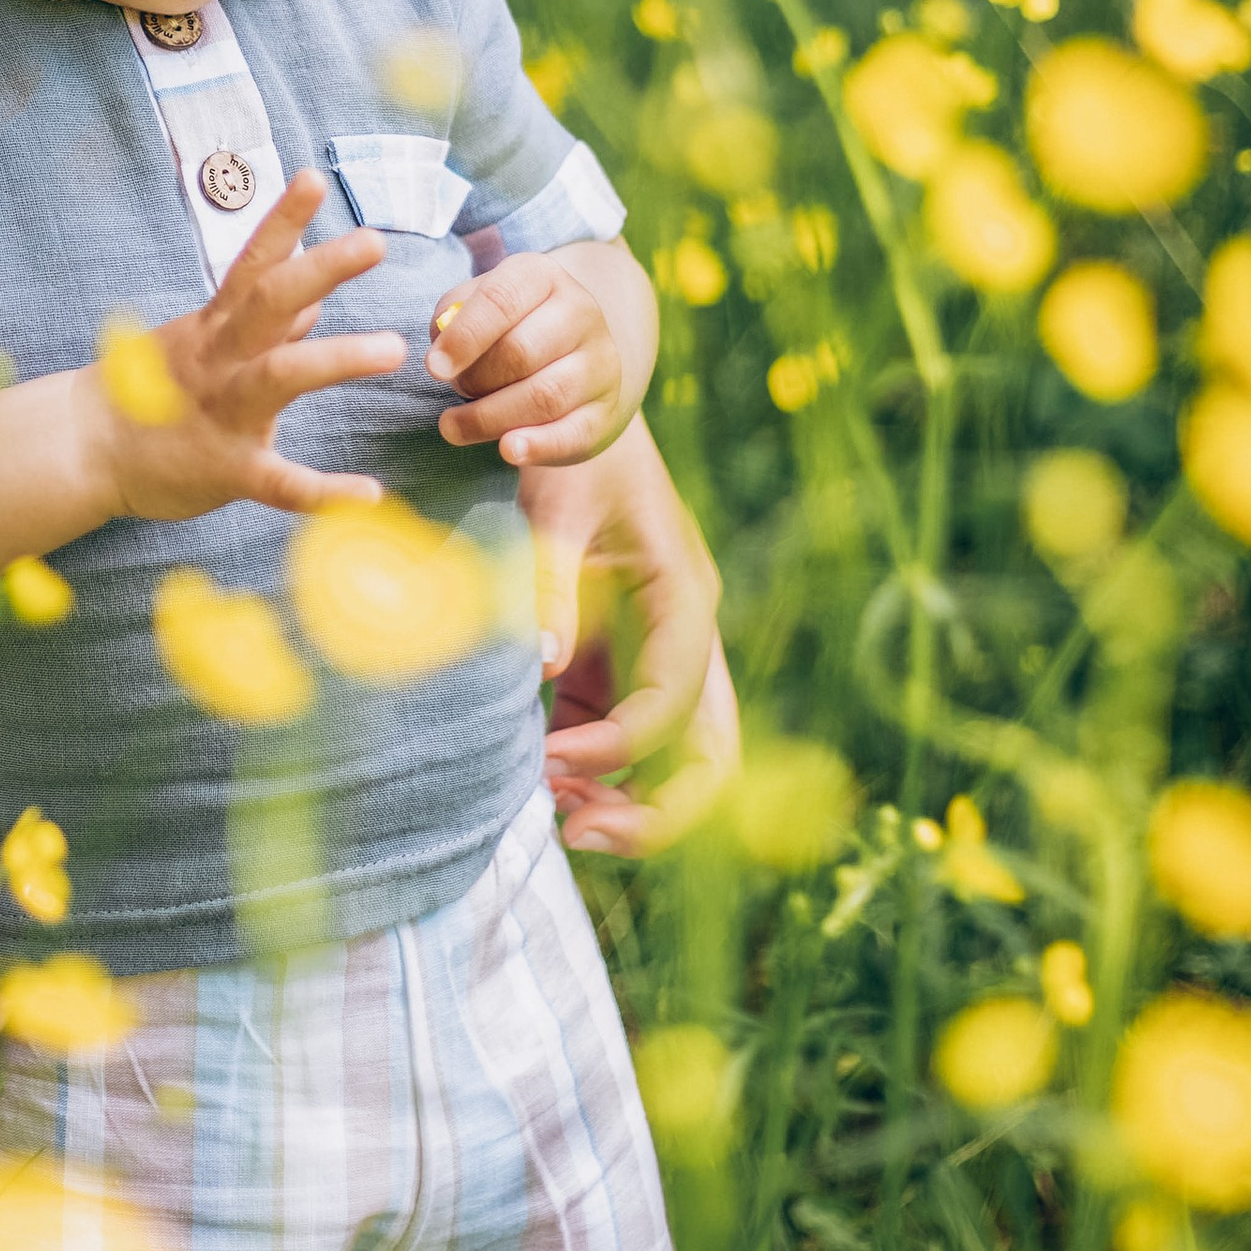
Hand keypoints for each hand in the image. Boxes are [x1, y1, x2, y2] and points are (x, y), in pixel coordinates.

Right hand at [101, 170, 406, 521]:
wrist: (85, 449)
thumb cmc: (148, 391)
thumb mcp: (200, 344)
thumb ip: (259, 324)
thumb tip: (313, 299)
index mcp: (215, 326)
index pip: (253, 262)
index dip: (283, 219)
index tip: (314, 178)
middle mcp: (220, 358)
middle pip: (270, 302)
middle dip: (321, 270)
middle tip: (374, 242)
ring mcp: (223, 412)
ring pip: (279, 377)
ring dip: (336, 358)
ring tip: (393, 349)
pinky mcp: (228, 469)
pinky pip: (280, 481)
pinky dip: (324, 490)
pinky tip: (368, 493)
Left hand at [429, 249, 633, 465]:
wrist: (569, 355)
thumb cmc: (505, 327)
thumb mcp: (476, 306)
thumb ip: (450, 319)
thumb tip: (442, 350)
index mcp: (542, 277)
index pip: (501, 300)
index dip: (464, 337)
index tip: (433, 368)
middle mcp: (580, 313)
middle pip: (519, 352)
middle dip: (474, 380)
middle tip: (454, 390)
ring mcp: (599, 364)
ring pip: (543, 396)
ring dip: (489, 418)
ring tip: (454, 427)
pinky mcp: (604, 412)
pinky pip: (572, 433)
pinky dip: (538, 446)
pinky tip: (508, 451)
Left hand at [521, 417, 735, 849]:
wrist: (581, 417)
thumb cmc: (573, 454)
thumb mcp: (555, 502)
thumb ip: (549, 580)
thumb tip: (540, 663)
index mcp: (684, 597)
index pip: (674, 702)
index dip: (617, 748)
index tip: (546, 761)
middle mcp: (686, 637)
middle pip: (711, 755)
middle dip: (659, 811)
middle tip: (577, 832)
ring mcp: (656, 658)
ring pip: (676, 762)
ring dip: (629, 803)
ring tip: (557, 816)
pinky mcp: (616, 666)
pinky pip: (620, 742)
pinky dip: (591, 775)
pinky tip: (539, 776)